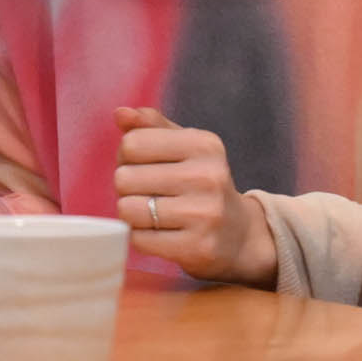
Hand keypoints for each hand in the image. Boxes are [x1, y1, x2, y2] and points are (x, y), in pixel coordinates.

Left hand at [111, 107, 275, 287]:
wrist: (241, 236)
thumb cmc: (201, 183)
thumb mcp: (184, 146)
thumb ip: (150, 125)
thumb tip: (120, 113)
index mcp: (203, 144)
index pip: (131, 143)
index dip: (127, 157)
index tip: (145, 166)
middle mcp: (208, 176)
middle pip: (124, 177)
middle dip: (127, 188)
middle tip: (149, 193)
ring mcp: (205, 214)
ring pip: (128, 209)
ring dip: (132, 214)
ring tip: (153, 213)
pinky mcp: (198, 248)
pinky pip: (139, 239)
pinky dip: (141, 237)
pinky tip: (161, 234)